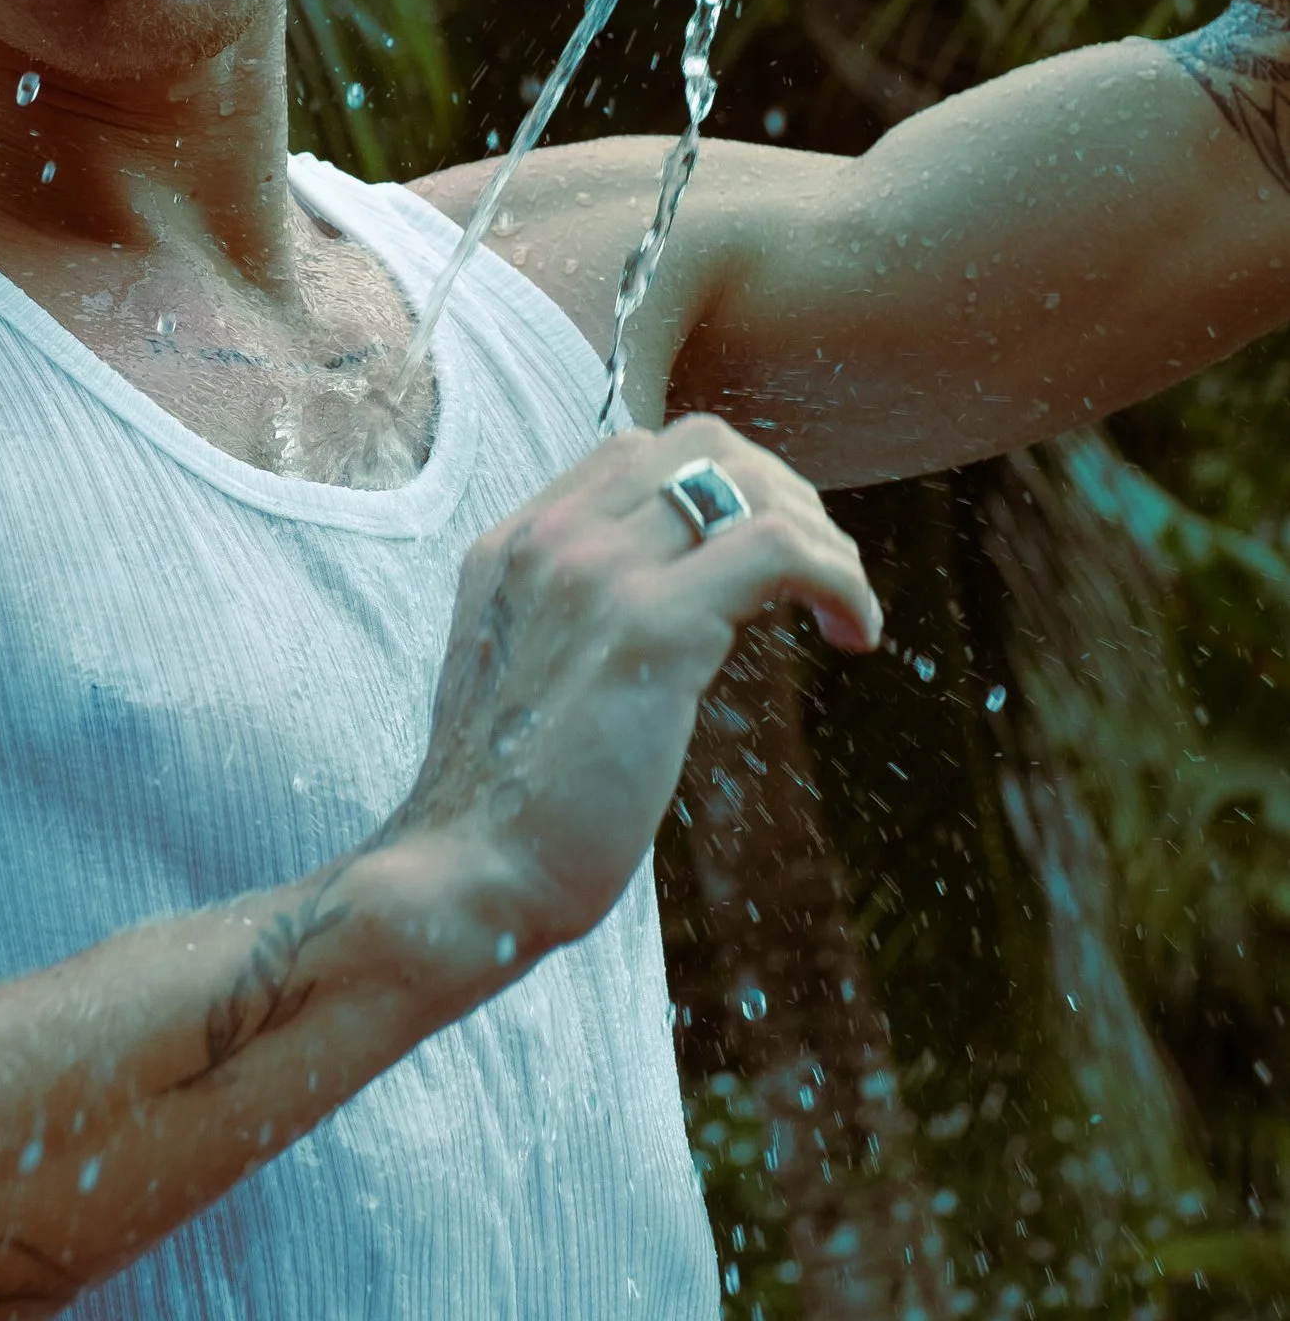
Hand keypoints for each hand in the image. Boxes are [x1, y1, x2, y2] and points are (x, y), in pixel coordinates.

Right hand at [376, 418, 881, 990]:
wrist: (465, 876)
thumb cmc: (502, 811)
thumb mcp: (524, 683)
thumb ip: (571, 629)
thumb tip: (668, 626)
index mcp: (510, 548)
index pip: (638, 454)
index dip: (723, 489)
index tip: (762, 561)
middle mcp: (547, 540)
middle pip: (701, 444)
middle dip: (781, 492)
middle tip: (818, 576)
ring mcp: (595, 574)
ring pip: (749, 483)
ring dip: (821, 534)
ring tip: (843, 609)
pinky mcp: (651, 627)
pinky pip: (781, 549)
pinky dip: (842, 578)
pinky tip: (857, 635)